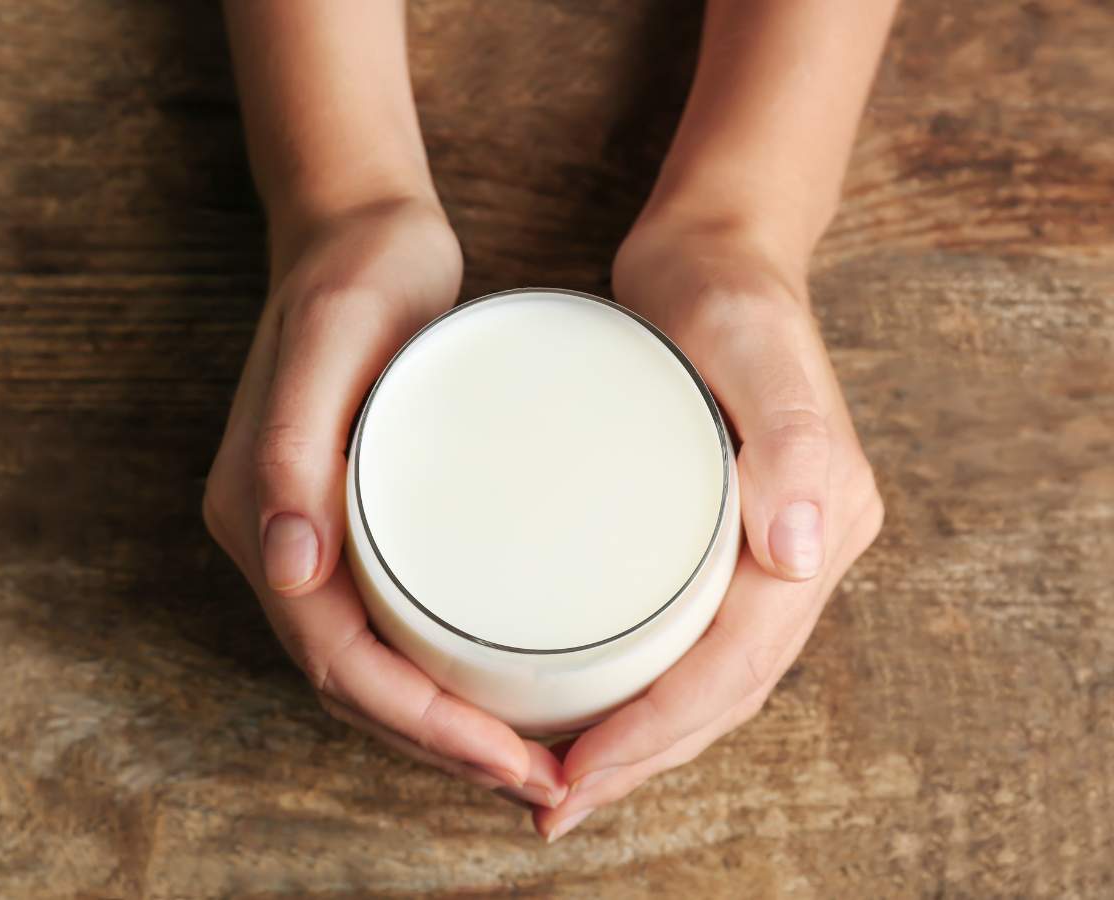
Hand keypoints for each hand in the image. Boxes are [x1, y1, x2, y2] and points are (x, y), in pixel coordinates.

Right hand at [203, 197, 566, 807]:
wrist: (359, 230)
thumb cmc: (355, 275)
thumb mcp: (333, 338)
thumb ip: (294, 447)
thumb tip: (287, 568)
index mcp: (260, 518)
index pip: (338, 663)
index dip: (422, 727)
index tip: (511, 761)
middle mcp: (282, 543)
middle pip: (358, 687)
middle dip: (444, 748)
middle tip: (541, 779)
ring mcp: (319, 537)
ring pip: (377, 669)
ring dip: (447, 729)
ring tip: (533, 757)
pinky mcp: (360, 521)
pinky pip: (394, 626)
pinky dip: (445, 677)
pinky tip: (504, 688)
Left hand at [534, 213, 884, 840]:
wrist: (717, 248)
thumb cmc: (723, 288)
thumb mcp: (749, 339)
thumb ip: (793, 432)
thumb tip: (804, 554)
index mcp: (822, 520)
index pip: (737, 662)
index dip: (658, 732)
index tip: (576, 774)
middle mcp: (802, 548)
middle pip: (726, 691)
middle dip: (645, 760)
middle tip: (554, 804)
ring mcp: (766, 547)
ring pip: (709, 680)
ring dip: (644, 744)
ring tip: (563, 781)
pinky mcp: (721, 534)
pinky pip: (690, 640)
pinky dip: (645, 692)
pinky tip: (590, 710)